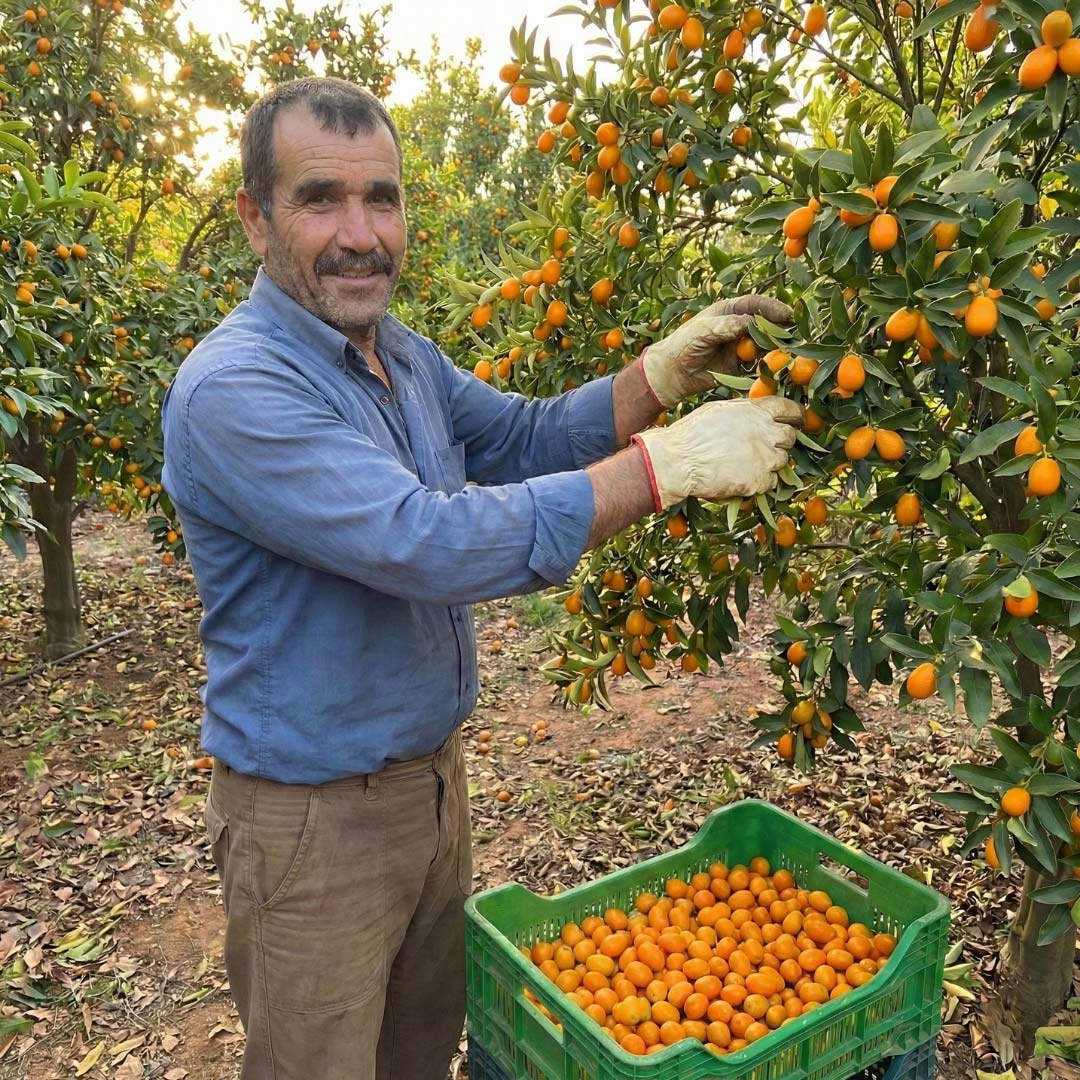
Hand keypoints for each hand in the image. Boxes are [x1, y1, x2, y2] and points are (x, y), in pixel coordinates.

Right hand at [631, 398, 803, 510]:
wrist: (679, 461)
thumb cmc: (691, 434)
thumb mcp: (718, 411)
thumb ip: (742, 413)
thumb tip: (752, 414)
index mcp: (756, 411)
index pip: (789, 409)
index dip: (796, 415)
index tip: (798, 419)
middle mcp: (766, 432)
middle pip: (789, 436)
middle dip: (781, 441)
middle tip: (766, 447)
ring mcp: (765, 458)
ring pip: (783, 461)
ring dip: (771, 463)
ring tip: (748, 465)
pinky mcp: (760, 481)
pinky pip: (771, 482)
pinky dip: (761, 482)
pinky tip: (743, 480)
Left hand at [639, 295, 792, 407]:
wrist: (673, 372)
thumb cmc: (683, 344)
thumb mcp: (702, 331)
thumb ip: (724, 326)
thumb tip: (748, 323)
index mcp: (729, 312)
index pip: (755, 305)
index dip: (772, 308)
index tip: (786, 314)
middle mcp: (739, 327)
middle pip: (765, 324)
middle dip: (779, 329)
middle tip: (792, 336)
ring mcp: (741, 347)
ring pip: (765, 345)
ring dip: (776, 349)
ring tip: (785, 353)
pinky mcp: (741, 367)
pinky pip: (758, 365)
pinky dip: (767, 366)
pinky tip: (773, 369)